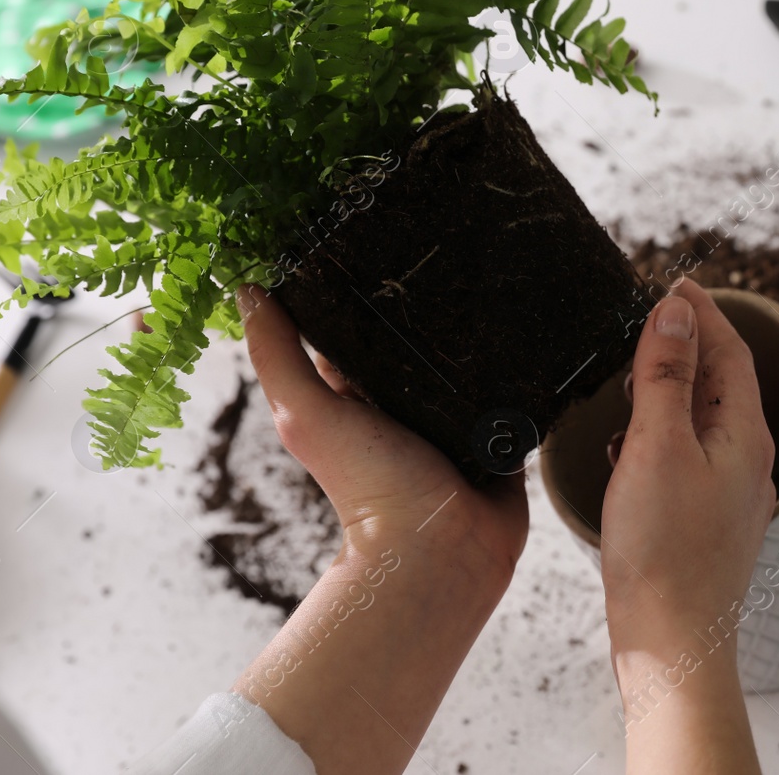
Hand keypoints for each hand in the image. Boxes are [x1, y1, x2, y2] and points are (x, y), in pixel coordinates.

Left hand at [231, 284, 526, 774]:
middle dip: (434, 300)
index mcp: (357, 394)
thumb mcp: (306, 414)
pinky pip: (515, 383)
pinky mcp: (499, 428)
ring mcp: (455, 415)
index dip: (363, 286)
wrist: (444, 550)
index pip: (358, 327)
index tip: (374, 227)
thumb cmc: (368, 487)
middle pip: (419, 337)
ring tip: (501, 269)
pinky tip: (534, 321)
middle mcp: (406, 401)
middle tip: (453, 242)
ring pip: (471, 357)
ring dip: (483, 328)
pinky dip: (522, 361)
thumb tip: (244, 289)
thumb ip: (277, 357)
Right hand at [600, 279, 775, 773]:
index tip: (676, 280)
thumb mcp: (658, 446)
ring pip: (703, 420)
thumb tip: (677, 313)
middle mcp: (746, 461)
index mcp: (745, 435)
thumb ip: (666, 377)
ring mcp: (728, 494)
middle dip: (689, 342)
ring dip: (672, 387)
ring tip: (635, 369)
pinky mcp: (704, 522)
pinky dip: (661, 432)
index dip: (704, 310)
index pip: (732, 351)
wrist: (671, 644)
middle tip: (651, 313)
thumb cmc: (665, 553)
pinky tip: (630, 445)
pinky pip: (688, 456)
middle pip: (722, 381)